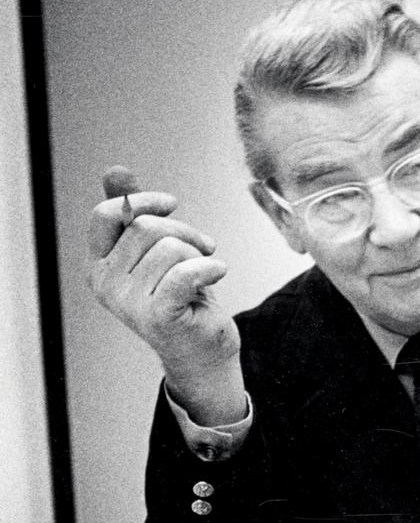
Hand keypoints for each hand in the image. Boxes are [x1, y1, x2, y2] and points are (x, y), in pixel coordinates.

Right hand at [87, 166, 244, 421]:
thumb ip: (134, 214)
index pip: (106, 215)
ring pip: (170, 248)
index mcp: (98, 266)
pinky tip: (219, 273)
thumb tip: (115, 170)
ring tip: (204, 274)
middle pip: (145, 228)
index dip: (142, 201)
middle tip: (203, 249)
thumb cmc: (181, 300)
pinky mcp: (158, 316)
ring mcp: (128, 303)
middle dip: (184, 232)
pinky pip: (187, 272)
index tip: (172, 204)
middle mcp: (105, 285)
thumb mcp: (155, 252)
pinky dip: (210, 268)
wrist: (201, 353)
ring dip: (198, 255)